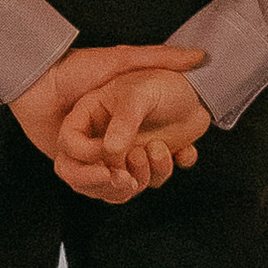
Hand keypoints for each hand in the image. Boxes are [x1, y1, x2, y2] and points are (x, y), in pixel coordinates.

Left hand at [10, 42, 203, 203]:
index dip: (173, 154)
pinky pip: (93, 188)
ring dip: (132, 183)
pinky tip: (116, 179)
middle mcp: (112, 139)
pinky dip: (106, 190)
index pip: (158, 146)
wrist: (37, 79)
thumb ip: (159, 57)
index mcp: (124, 120)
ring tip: (133, 175)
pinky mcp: (73, 165)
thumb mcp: (123, 60)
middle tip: (157, 159)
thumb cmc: (78, 68)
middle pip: (143, 169)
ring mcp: (92, 154)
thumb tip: (199, 57)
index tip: (183, 151)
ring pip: (122, 182)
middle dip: (154, 172)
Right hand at [54, 63, 209, 197]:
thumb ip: (123, 123)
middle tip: (127, 180)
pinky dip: (165, 172)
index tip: (108, 158)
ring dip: (142, 176)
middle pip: (85, 174)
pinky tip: (181, 151)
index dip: (84, 156)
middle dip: (106, 183)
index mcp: (90, 114)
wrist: (198, 90)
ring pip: (119, 184)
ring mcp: (125, 152)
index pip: (69, 143)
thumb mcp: (139, 95)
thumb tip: (110, 153)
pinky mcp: (148, 162)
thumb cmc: (162, 84)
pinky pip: (149, 181)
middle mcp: (103, 137)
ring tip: (159, 149)